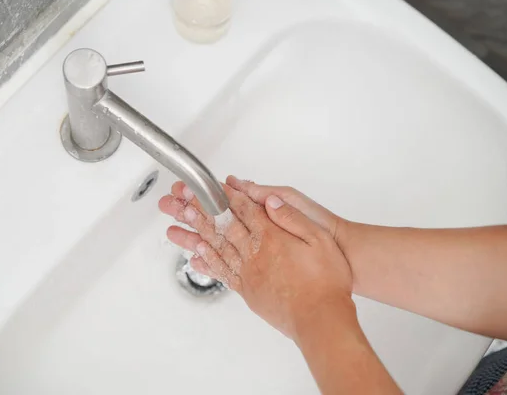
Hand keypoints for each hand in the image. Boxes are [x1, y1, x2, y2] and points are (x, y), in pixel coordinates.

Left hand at [158, 176, 353, 339]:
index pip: (245, 210)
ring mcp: (248, 273)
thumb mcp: (320, 240)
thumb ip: (293, 218)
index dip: (227, 195)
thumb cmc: (326, 283)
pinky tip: (196, 255)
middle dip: (203, 209)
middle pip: (224, 225)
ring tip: (180, 221)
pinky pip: (222, 272)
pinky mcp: (248, 291)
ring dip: (197, 232)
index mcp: (273, 238)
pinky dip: (207, 262)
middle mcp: (255, 254)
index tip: (212, 185)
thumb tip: (271, 202)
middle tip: (183, 197)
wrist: (320, 321)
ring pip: (217, 247)